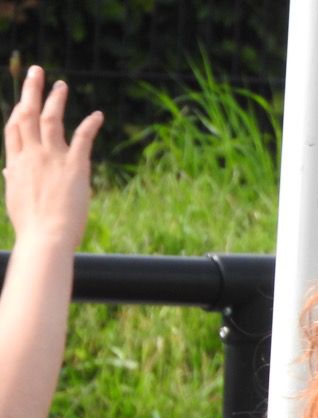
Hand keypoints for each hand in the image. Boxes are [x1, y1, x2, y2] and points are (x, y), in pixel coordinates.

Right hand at [4, 65, 102, 249]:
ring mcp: (52, 158)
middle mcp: (31, 155)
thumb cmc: (32, 226)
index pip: (14, 128)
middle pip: (27, 114)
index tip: (23, 100)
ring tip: (61, 85)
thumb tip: (9, 171)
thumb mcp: (16, 200)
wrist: (46, 237)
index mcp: (16, 163)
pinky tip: (98, 115)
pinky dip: (90, 125)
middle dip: (31, 90)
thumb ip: (14, 181)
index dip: (18, 110)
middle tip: (37, 72)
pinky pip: (83, 138)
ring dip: (56, 99)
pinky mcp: (75, 166)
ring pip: (51, 119)